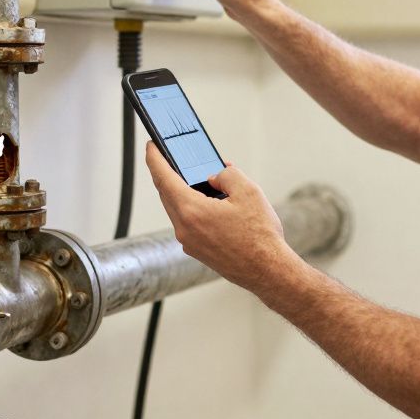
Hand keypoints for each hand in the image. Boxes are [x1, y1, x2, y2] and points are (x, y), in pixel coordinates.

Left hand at [144, 141, 298, 290]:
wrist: (268, 271)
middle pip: (167, 194)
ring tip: (195, 178)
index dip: (155, 159)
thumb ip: (226, 175)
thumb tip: (215, 177)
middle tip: (171, 158)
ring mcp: (189, 242)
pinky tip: (208, 202)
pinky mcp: (197, 251)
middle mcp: (184, 228)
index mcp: (191, 211)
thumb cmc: (259, 235)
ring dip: (182, 192)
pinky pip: (188, 223)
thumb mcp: (248, 191)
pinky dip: (192, 208)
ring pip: (177, 209)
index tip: (151, 147)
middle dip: (167, 174)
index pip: (163, 178)